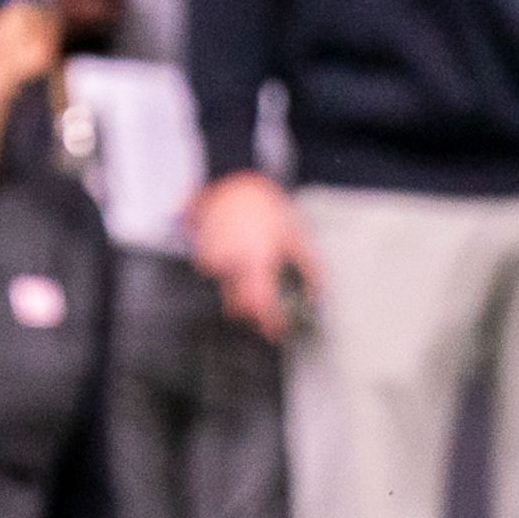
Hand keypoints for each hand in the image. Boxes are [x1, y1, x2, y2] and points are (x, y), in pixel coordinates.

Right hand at [188, 172, 315, 342]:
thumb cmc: (267, 209)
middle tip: (266, 311)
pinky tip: (237, 261)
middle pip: (238, 307)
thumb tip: (318, 296)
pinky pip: (215, 278)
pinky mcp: (201, 256)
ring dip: (239, 293)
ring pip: (224, 293)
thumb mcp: (296, 237)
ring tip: (252, 275)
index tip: (276, 333)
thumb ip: (309, 269)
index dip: (268, 323)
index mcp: (257, 259)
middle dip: (252, 313)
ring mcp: (212, 261)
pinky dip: (227, 277)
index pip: (261, 304)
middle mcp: (231, 264)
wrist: (234, 185)